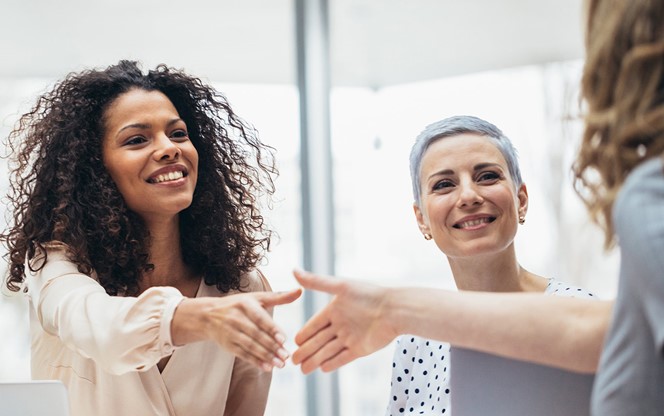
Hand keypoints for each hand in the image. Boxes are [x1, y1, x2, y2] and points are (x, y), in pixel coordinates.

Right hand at [174, 288, 301, 371]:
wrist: (208, 315)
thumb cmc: (239, 305)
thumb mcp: (256, 297)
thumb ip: (279, 297)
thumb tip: (300, 291)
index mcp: (245, 304)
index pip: (259, 318)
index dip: (271, 329)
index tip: (283, 339)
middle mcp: (236, 318)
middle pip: (256, 334)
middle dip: (271, 346)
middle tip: (286, 356)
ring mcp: (230, 333)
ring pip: (250, 346)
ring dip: (265, 357)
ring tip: (280, 364)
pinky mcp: (227, 345)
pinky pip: (243, 354)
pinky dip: (255, 362)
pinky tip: (267, 367)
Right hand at [291, 269, 396, 373]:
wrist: (394, 310)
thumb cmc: (368, 294)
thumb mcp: (340, 286)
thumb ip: (316, 282)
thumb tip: (294, 270)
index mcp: (335, 310)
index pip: (314, 324)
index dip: (304, 333)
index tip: (293, 342)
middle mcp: (341, 325)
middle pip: (319, 341)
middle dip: (305, 351)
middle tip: (291, 360)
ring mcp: (350, 338)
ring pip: (328, 351)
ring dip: (315, 360)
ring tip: (302, 369)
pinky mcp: (361, 349)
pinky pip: (343, 357)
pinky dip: (333, 362)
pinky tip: (322, 369)